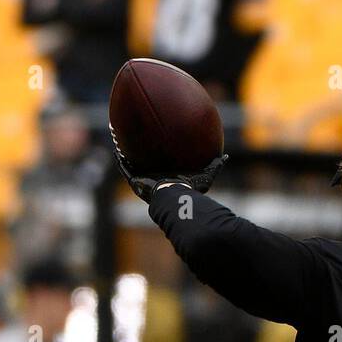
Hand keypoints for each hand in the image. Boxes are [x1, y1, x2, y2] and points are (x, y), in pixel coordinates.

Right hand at [110, 128, 228, 202]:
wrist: (176, 199)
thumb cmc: (191, 191)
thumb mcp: (205, 176)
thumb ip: (214, 165)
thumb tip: (225, 156)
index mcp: (169, 178)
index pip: (163, 167)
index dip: (160, 158)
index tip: (158, 147)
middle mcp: (155, 180)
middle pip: (146, 165)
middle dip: (141, 156)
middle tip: (137, 142)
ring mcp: (144, 181)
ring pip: (133, 166)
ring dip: (126, 155)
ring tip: (119, 142)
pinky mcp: (135, 182)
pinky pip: (125, 169)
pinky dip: (120, 160)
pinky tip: (116, 150)